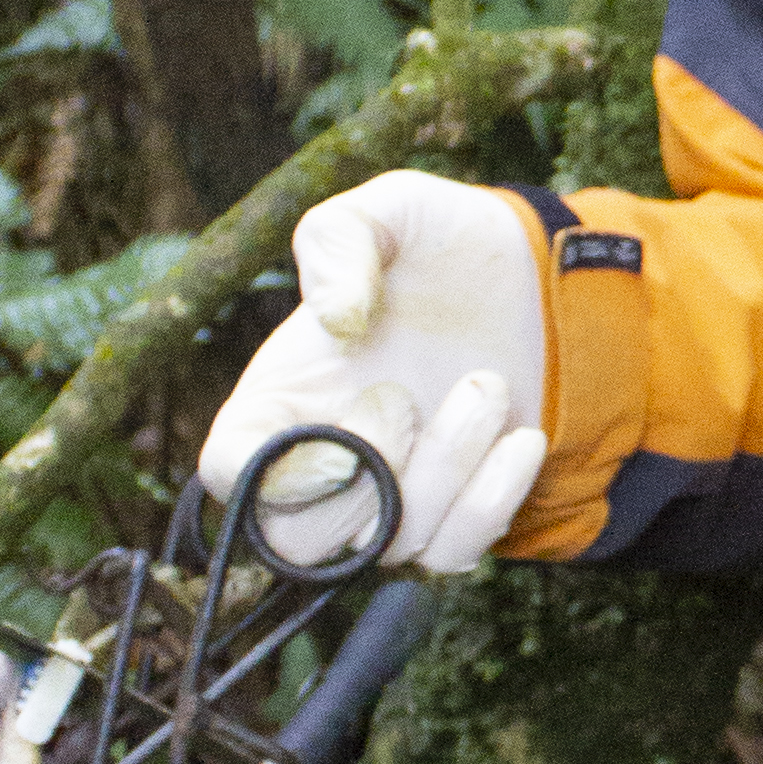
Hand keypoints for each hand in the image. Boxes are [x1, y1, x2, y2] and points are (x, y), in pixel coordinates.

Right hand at [197, 173, 550, 576]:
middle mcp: (319, 465)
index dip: (270, 478)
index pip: (229, 472)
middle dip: (367, 474)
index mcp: (275, 398)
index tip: (335, 440)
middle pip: (301, 539)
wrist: (533, 282)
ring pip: (388, 543)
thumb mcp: (391, 210)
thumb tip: (335, 320)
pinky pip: (455, 552)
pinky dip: (491, 500)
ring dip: (446, 467)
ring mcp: (385, 500)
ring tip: (485, 384)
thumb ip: (339, 239)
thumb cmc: (442, 247)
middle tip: (406, 393)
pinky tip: (520, 437)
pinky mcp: (449, 518)